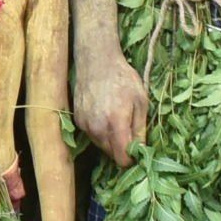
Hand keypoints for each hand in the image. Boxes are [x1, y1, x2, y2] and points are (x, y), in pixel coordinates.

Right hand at [72, 49, 147, 166]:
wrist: (97, 62)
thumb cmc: (123, 79)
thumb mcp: (141, 101)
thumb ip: (140, 129)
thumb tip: (142, 150)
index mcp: (116, 124)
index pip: (121, 158)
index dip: (132, 159)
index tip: (138, 151)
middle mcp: (97, 128)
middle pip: (111, 154)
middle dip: (122, 149)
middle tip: (130, 133)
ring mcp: (85, 125)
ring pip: (101, 145)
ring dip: (111, 141)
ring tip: (117, 121)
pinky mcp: (78, 120)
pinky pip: (92, 135)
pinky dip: (100, 132)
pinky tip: (105, 115)